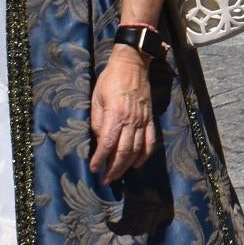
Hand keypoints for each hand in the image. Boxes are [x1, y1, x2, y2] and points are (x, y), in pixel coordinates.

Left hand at [87, 45, 157, 180]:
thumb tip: (98, 140)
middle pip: (123, 151)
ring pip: (137, 149)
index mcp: (115, 115)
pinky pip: (150, 140)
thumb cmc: (110, 79)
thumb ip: (97, 121)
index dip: (100, 159)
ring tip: (118, 176)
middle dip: (114, 168)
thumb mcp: (97, 98)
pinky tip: (137, 164)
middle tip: (106, 180)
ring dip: (127, 166)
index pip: (107, 144)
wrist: (133, 64)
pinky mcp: (150, 118)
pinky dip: (145, 155)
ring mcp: (142, 120)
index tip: (94, 169)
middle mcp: (130, 121)